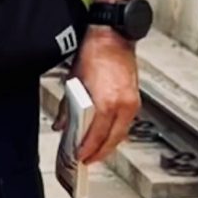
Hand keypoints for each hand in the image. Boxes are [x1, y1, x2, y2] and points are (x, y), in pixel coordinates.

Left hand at [72, 28, 139, 163]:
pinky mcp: (135, 99)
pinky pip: (125, 124)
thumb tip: (62, 126)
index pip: (96, 136)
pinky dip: (114, 133)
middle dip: (98, 153)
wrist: (113, 37)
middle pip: (111, 140)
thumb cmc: (94, 54)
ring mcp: (132, 103)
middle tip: (85, 160)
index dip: (87, 150)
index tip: (78, 158)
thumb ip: (67, 108)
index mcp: (107, 102)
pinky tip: (104, 136)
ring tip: (93, 152)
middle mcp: (123, 105)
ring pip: (120, 134)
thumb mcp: (74, 83)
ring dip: (107, 145)